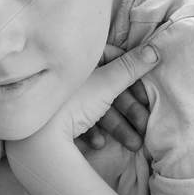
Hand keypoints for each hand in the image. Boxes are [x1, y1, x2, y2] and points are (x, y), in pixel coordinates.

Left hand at [16, 42, 161, 154]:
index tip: (145, 92)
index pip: (111, 58)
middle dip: (128, 110)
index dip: (131, 74)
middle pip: (106, 88)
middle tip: (145, 125)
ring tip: (133, 145)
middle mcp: (69, 77)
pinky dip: (92, 133)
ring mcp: (61, 100)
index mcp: (78, 62)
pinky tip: (97, 144)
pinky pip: (78, 123)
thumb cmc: (73, 105)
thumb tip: (155, 50)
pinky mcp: (54, 121)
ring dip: (117, 127)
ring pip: (96, 109)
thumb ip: (131, 68)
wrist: (37, 140)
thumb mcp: (107, 84)